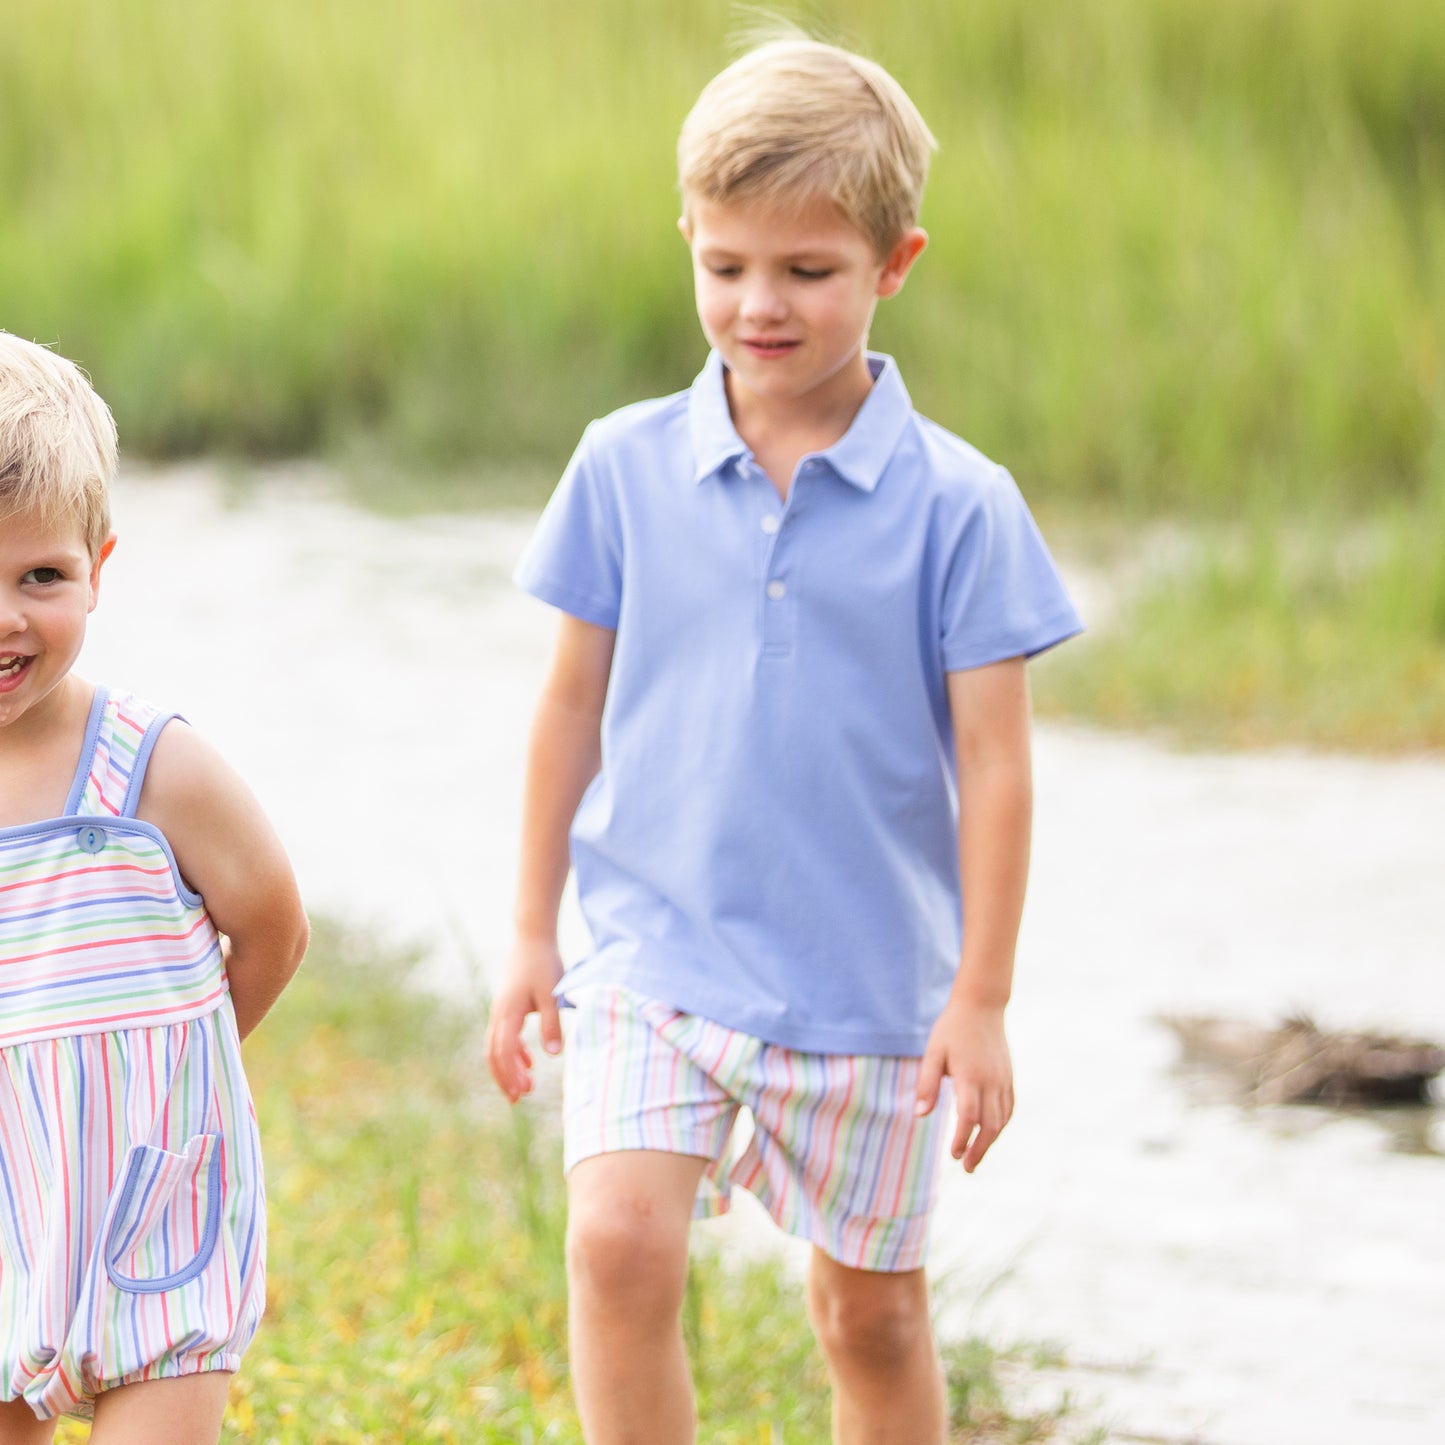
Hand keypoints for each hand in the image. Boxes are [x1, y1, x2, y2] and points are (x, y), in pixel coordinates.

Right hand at [484, 936, 564, 1102]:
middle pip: (493, 1054)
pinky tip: (530, 1063)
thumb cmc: (544, 964)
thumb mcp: (552, 994)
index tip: (523, 1091)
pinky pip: (505, 1036)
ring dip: (509, 1068)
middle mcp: (499, 1014)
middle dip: (504, 1078)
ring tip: (525, 1088)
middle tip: (518, 1099)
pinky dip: (514, 1053)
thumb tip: (553, 1054)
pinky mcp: (508, 1007)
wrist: (533, 939)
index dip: (511, 1074)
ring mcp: (501, 1010)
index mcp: (507, 1013)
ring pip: (497, 1047)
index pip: (503, 1052)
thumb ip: (552, 1024)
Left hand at [915, 998, 1013, 1172]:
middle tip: (966, 1168)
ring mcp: (1003, 1080)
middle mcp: (991, 1081)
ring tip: (976, 1158)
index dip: (962, 1138)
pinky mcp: (1009, 1077)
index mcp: (970, 1076)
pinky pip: (1009, 1108)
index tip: (952, 1155)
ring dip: (990, 1142)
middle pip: (989, 1125)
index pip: (968, 1116)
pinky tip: (991, 1134)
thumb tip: (920, 1115)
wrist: (981, 1006)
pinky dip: (1001, 1125)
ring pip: (1001, 1119)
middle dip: (979, 1150)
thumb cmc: (952, 1029)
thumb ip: (927, 1083)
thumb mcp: (933, 1052)